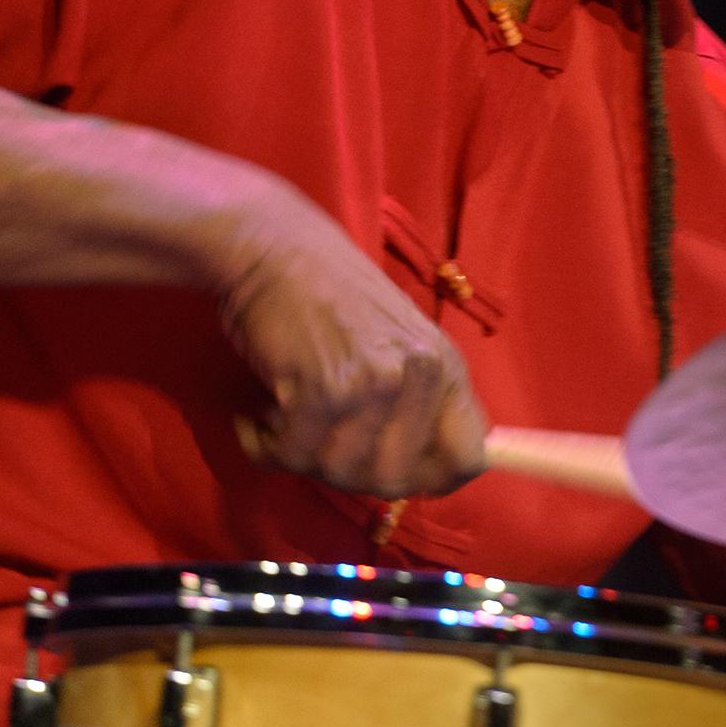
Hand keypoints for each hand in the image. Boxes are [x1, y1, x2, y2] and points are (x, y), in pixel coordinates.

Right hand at [206, 180, 488, 498]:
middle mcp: (416, 376)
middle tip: (319, 441)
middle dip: (348, 473)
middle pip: (394, 481)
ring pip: (338, 472)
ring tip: (285, 418)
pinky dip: (263, 444)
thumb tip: (435, 476)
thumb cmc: (331, 296)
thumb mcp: (400, 341)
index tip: (391, 470)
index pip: (468, 457)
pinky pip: (290, 455)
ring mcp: (369, 383)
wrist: (275, 245)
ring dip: (300, 455)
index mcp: (444, 365)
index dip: (433, 478)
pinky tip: (256, 416)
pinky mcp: (318, 388)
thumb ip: (421, 401)